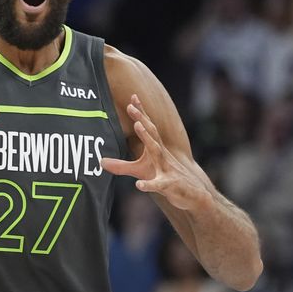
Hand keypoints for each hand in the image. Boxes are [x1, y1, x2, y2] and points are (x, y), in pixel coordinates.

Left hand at [101, 95, 209, 210]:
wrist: (192, 194)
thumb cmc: (165, 178)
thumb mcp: (140, 171)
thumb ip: (121, 166)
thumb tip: (100, 162)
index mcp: (156, 148)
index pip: (148, 127)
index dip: (141, 112)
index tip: (132, 97)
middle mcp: (162, 154)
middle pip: (152, 133)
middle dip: (141, 119)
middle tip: (130, 106)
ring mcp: (167, 168)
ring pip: (157, 152)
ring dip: (148, 138)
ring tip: (138, 126)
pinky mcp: (169, 185)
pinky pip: (159, 184)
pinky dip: (149, 184)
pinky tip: (139, 185)